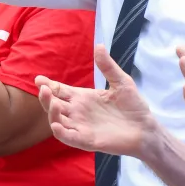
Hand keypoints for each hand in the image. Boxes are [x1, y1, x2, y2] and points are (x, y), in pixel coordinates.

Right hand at [35, 44, 158, 157]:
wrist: (146, 128)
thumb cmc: (133, 106)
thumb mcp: (121, 82)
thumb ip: (108, 66)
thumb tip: (99, 45)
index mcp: (83, 98)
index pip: (60, 91)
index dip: (48, 85)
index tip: (38, 78)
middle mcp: (79, 112)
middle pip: (54, 105)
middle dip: (46, 97)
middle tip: (44, 88)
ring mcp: (82, 127)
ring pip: (58, 121)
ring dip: (51, 113)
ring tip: (52, 102)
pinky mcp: (88, 140)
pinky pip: (70, 138)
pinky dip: (61, 132)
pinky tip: (56, 125)